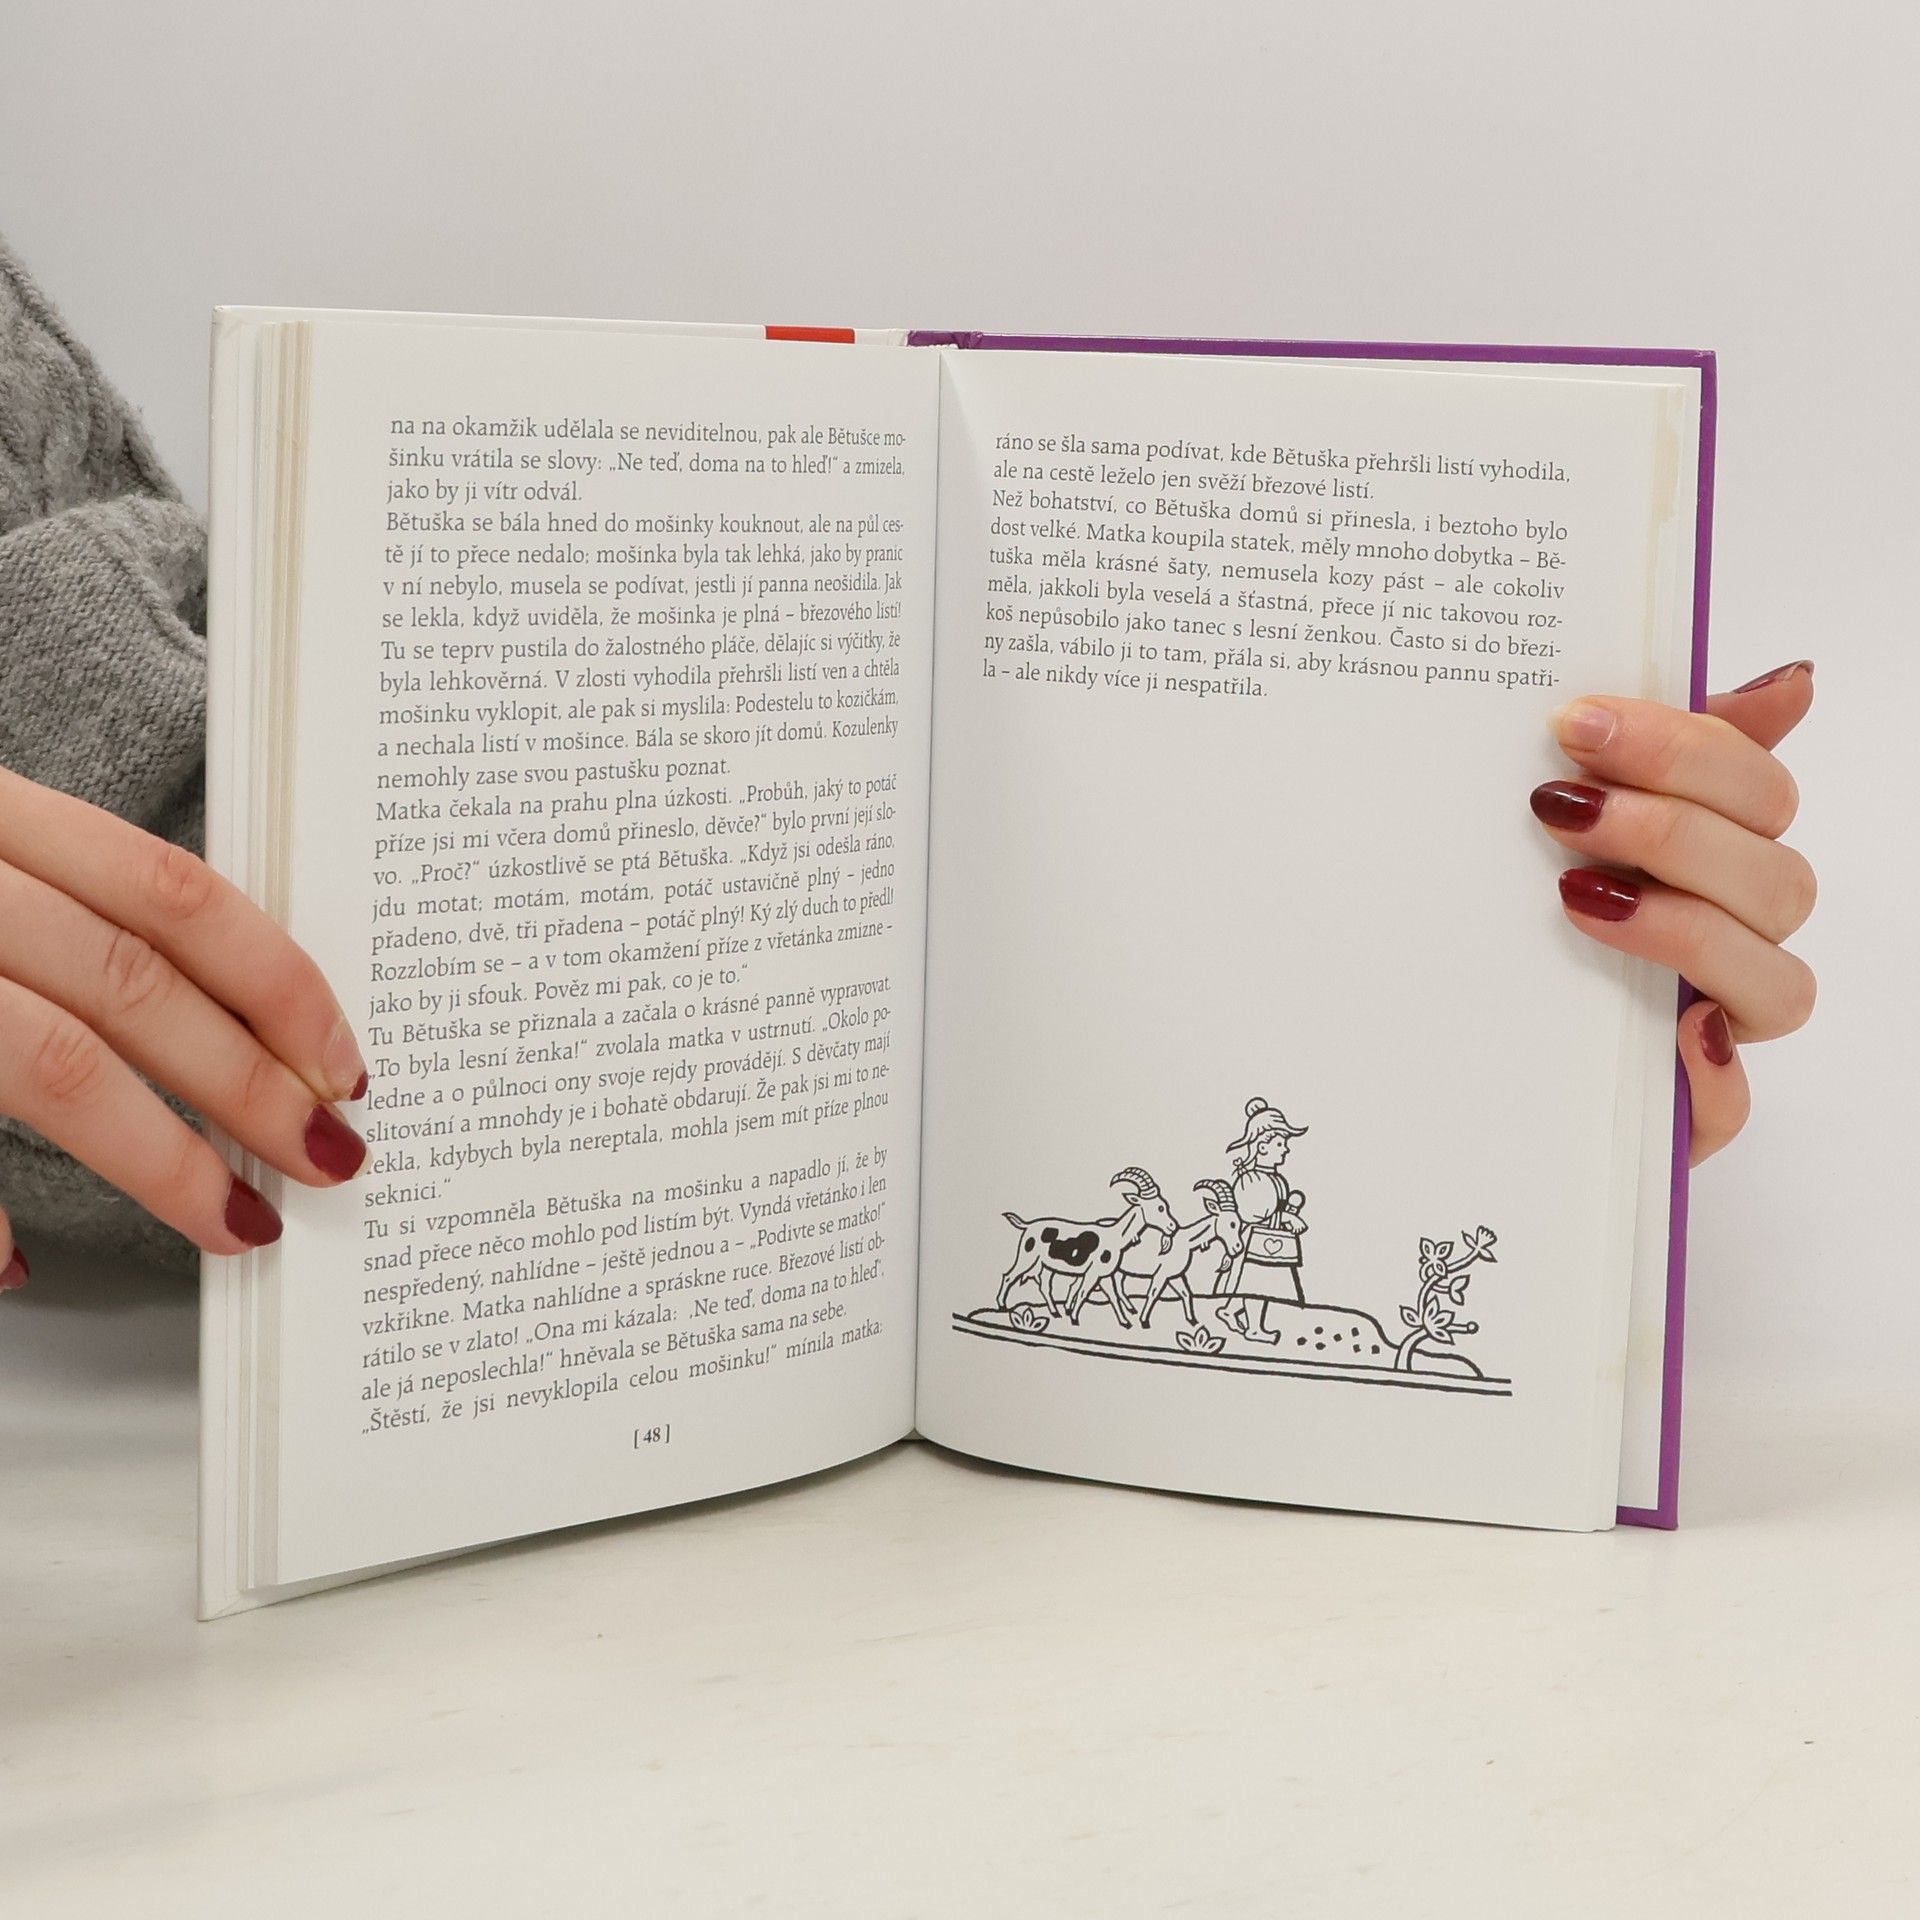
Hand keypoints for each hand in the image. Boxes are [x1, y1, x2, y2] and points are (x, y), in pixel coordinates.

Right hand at [0, 766, 368, 1288]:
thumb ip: (63, 905)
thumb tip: (210, 1013)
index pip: (171, 892)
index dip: (276, 981)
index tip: (343, 1060)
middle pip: (129, 984)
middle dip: (247, 1085)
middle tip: (327, 1159)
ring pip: (49, 1061)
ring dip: (157, 1158)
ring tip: (232, 1223)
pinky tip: (17, 1263)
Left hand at [1529, 660, 1816, 1164]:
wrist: (1441, 1042)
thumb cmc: (1518, 919)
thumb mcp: (1565, 822)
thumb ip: (1665, 748)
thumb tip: (1791, 681)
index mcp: (1718, 859)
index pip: (1758, 791)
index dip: (1684, 749)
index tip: (1578, 720)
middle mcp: (1735, 940)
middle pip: (1775, 879)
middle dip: (1670, 829)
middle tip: (1560, 804)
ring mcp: (1718, 1027)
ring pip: (1778, 984)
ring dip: (1685, 930)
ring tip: (1576, 895)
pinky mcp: (1687, 1112)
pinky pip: (1731, 1106)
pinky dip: (1709, 1074)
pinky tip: (1669, 1031)